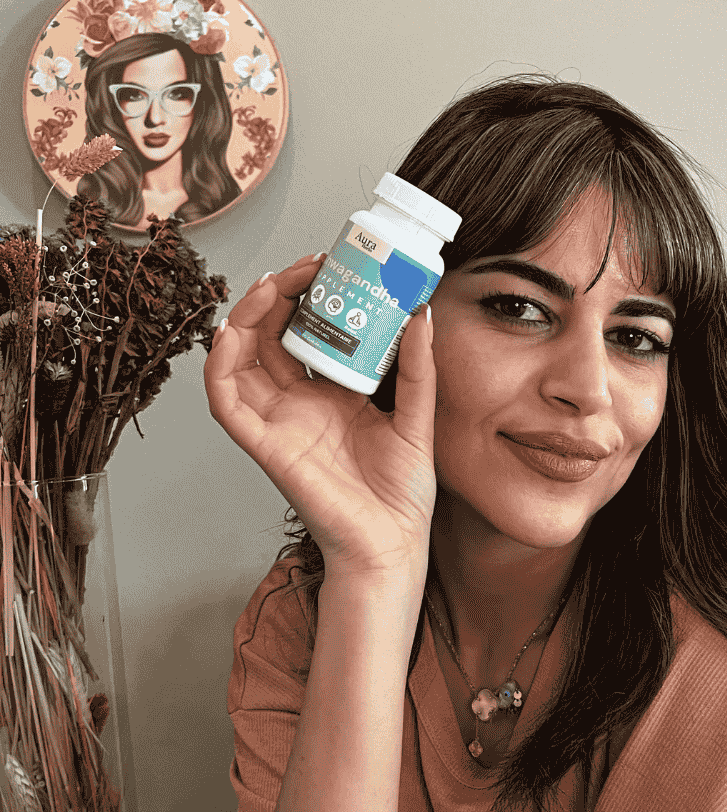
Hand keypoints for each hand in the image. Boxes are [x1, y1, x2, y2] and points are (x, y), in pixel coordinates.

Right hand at [203, 253, 437, 580]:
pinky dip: (220, 365)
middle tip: (306, 265)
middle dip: (280, 293)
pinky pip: (226, 402)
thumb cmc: (401, 495)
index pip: (307, 332)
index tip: (331, 265)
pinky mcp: (265, 446)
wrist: (393, 546)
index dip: (310, 296)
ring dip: (247, 316)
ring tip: (272, 284)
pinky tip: (233, 332)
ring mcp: (278, 423)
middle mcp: (298, 404)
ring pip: (240, 358)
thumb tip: (421, 312)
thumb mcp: (419, 419)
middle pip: (270, 335)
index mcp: (331, 395)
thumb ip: (419, 368)